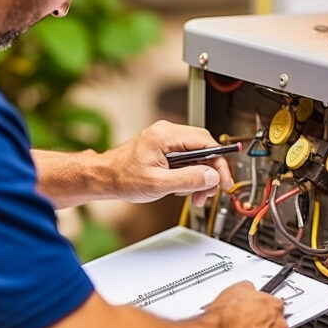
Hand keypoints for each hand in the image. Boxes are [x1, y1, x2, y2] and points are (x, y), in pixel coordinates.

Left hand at [103, 120, 233, 205]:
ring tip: (192, 194)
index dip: (219, 163)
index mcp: (166, 136)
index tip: (224, 181)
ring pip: (196, 154)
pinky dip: (188, 173)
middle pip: (204, 148)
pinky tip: (181, 187)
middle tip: (207, 192)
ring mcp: (164, 139)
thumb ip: (188, 179)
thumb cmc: (122, 178)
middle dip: (209, 172)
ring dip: (198, 176)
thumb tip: (211, 176)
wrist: (103, 177)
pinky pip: (185, 158)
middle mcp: (167, 133)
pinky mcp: (162, 148)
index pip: (206, 143)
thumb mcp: (158, 184)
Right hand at [197, 281, 287, 327]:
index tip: (255, 306)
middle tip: (248, 318)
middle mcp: (279, 322)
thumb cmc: (226, 317)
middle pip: (275, 318)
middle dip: (263, 318)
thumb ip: (249, 288)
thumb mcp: (236, 289)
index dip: (261, 304)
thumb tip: (248, 289)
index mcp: (274, 304)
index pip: (273, 302)